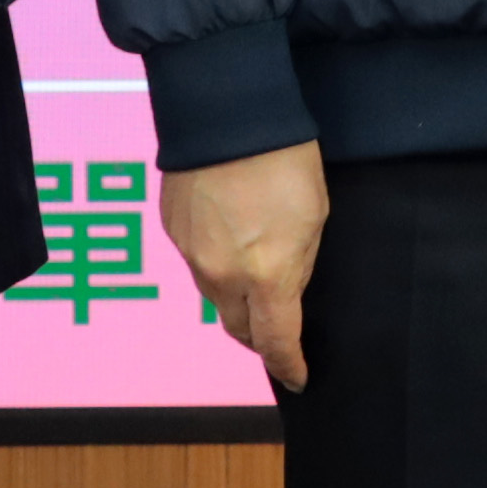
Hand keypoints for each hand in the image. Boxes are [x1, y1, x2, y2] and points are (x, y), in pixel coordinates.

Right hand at [167, 141, 328, 392]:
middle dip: (257, 335)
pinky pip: (195, 260)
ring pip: (214, 294)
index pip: (276, 340)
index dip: (288, 365)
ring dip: (235, 297)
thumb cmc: (284, 158)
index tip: (298, 376)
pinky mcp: (171, 227)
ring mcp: (190, 252)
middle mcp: (221, 274)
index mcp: (265, 276)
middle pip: (236, 326)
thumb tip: (286, 291)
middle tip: (275, 330)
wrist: (226, 111)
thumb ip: (299, 265)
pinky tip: (230, 235)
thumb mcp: (314, 216)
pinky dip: (214, 261)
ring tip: (254, 274)